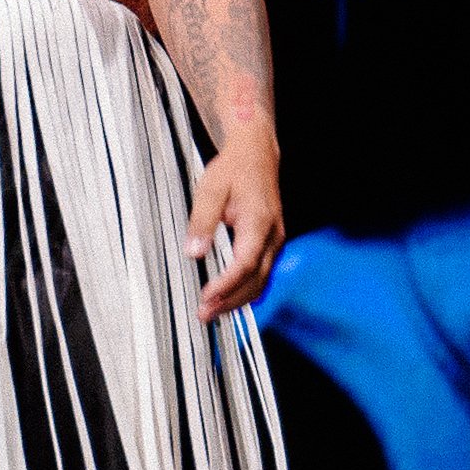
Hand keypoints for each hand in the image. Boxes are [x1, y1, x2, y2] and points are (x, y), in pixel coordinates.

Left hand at [186, 133, 283, 324]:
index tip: (206, 297)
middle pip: (256, 280)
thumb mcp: (210, 190)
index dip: (226, 285)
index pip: (245, 264)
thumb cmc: (233, 170)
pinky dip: (245, 290)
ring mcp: (275, 241)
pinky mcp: (271, 244)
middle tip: (203, 314)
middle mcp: (273, 235)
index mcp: (259, 222)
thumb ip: (202, 222)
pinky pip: (262, 274)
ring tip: (211, 312)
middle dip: (230, 301)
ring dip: (237, 300)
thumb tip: (193, 253)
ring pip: (262, 281)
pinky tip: (227, 298)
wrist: (255, 155)